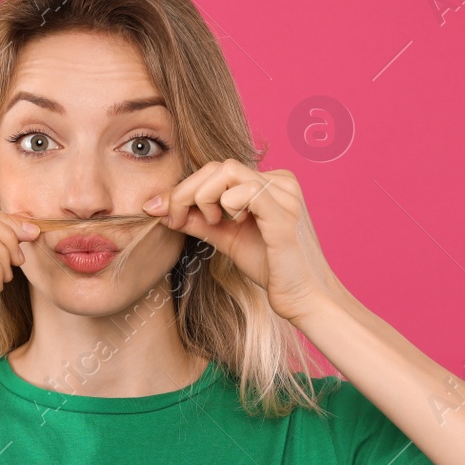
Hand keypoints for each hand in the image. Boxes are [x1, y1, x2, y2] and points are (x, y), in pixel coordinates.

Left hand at [143, 159, 343, 323]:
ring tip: (211, 223)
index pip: (217, 169)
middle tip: (174, 218)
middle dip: (186, 190)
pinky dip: (228, 204)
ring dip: (204, 196)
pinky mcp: (284, 214)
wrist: (303, 298)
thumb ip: (201, 220)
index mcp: (269, 182)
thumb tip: (163, 208)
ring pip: (229, 171)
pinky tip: (231, 224)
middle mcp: (280, 181)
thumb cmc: (272, 268)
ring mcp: (285, 195)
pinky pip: (247, 191)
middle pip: (219, 165)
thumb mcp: (227, 238)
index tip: (162, 211)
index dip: (185, 187)